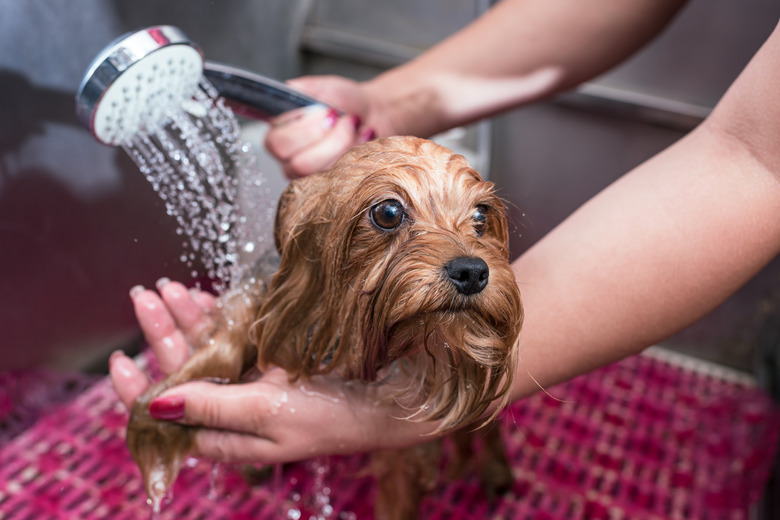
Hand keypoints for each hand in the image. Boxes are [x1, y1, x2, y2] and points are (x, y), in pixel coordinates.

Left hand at [110, 280, 438, 464]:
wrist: (387, 399)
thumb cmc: (331, 415)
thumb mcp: (266, 413)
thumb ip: (210, 407)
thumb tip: (153, 406)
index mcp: (228, 434)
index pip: (169, 415)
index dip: (139, 389)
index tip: (119, 358)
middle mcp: (235, 408)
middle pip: (184, 371)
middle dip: (162, 334)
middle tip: (144, 296)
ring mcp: (253, 381)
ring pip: (206, 349)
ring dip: (187, 318)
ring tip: (167, 288)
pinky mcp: (272, 358)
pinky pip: (235, 335)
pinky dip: (218, 315)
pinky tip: (204, 296)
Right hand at [264, 75, 379, 178]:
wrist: (370, 112)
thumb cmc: (341, 100)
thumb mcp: (318, 87)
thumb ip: (297, 90)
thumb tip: (286, 96)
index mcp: (277, 133)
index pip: (278, 143)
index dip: (307, 130)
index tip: (331, 113)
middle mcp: (287, 159)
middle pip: (299, 164)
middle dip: (330, 140)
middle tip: (347, 120)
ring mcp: (308, 175)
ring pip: (323, 173)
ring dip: (345, 146)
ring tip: (356, 125)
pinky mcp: (330, 183)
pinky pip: (341, 178)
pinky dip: (357, 153)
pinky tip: (364, 136)